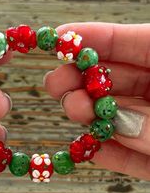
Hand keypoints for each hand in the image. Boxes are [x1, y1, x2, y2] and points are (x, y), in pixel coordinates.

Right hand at [44, 22, 149, 179]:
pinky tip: (89, 149)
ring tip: (72, 110)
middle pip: (120, 79)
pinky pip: (132, 154)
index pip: (135, 43)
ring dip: (92, 115)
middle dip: (84, 78)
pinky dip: (111, 153)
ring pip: (120, 116)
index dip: (97, 37)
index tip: (60, 37)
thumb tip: (120, 123)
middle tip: (56, 84)